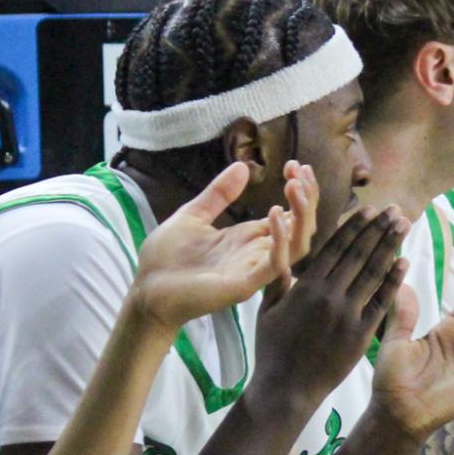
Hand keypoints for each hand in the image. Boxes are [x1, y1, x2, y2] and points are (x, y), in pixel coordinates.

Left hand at [130, 160, 314, 331]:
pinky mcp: (244, 284)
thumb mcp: (193, 215)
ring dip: (301, 215)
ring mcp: (253, 269)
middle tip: (299, 169)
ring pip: (298, 246)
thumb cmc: (166, 258)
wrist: (145, 290)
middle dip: (307, 197)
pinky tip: (275, 213)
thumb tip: (243, 167)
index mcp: (248, 238)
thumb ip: (218, 194)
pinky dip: (281, 239)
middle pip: (301, 228)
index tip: (295, 164)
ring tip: (293, 186)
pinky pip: (275, 264)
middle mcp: (257, 253)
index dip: (299, 191)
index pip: (290, 215)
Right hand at [251, 208, 407, 408]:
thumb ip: (279, 273)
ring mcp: (348, 316)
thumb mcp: (267, 307)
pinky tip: (405, 262)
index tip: (369, 210)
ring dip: (391, 246)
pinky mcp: (361, 335)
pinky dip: (394, 281)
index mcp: (305, 287)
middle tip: (395, 209)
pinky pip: (382, 303)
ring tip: (404, 225)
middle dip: (379, 229)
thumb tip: (278, 242)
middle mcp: (329, 296)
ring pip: (374, 273)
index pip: (336, 248)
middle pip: (359, 254)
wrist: (286, 390)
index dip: (355, 226)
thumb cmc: (272, 348)